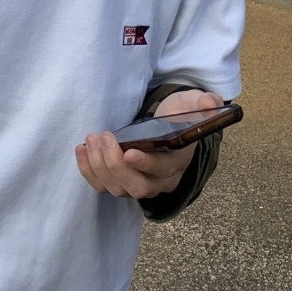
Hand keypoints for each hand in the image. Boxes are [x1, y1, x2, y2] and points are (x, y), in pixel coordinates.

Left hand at [75, 88, 222, 199]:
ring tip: (91, 139)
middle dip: (115, 165)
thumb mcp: (191, 105)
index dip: (145, 164)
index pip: (161, 170)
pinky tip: (81, 149)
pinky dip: (88, 171)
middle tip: (103, 137)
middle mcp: (159, 181)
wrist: (165, 127)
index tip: (129, 151)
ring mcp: (138, 185)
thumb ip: (203, 102)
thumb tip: (210, 103)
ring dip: (99, 166)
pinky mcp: (120, 183)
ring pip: (116, 188)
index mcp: (177, 163)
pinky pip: (102, 186)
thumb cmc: (177, 116)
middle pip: (136, 185)